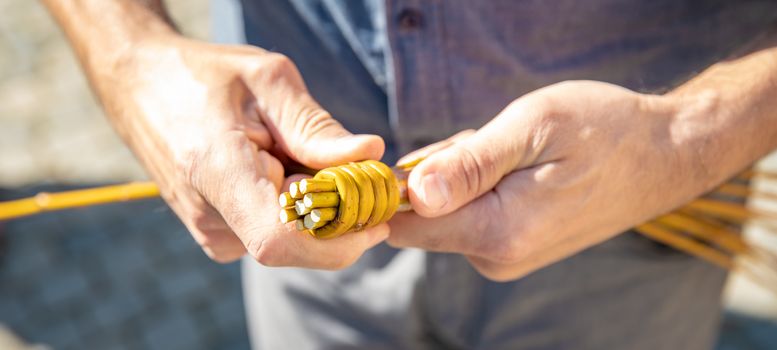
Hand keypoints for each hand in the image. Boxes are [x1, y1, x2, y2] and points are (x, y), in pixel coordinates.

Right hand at [94, 35, 387, 266]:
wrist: (141, 86)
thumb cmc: (204, 76)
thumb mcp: (268, 81)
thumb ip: (317, 126)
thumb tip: (370, 154)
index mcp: (218, 173)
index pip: (282, 240)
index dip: (339, 240)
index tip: (375, 217)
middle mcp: (210, 216)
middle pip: (298, 244)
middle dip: (341, 218)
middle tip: (356, 170)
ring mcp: (209, 231)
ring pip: (291, 242)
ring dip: (319, 210)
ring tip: (300, 156)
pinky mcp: (216, 235)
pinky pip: (274, 234)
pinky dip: (298, 211)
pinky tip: (283, 171)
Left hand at [388, 81, 723, 280]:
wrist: (663, 154)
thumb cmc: (603, 131)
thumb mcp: (532, 128)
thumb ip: (469, 165)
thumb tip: (415, 193)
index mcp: (498, 233)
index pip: (405, 225)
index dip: (395, 187)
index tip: (424, 152)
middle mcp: (497, 258)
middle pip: (425, 215)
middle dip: (440, 171)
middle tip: (489, 141)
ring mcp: (507, 257)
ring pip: (449, 211)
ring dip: (466, 175)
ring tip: (516, 151)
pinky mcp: (515, 247)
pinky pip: (473, 214)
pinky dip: (482, 185)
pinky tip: (521, 166)